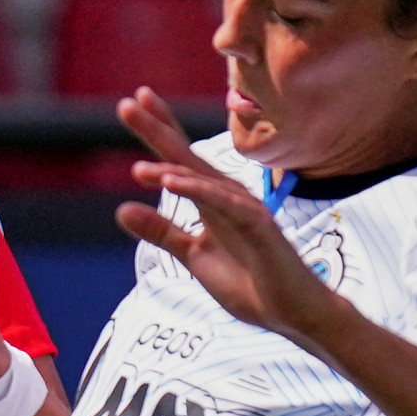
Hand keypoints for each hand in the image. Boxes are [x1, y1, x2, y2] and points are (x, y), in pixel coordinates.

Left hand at [114, 87, 336, 346]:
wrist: (295, 313)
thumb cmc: (252, 283)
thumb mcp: (195, 257)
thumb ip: (162, 233)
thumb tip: (121, 209)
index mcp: (212, 201)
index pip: (180, 160)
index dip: (160, 130)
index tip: (134, 102)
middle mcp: (228, 197)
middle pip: (188, 157)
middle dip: (159, 130)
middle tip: (129, 102)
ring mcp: (245, 209)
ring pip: (202, 179)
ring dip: (171, 166)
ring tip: (136, 164)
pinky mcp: (259, 227)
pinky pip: (224, 204)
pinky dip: (197, 191)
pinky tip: (170, 182)